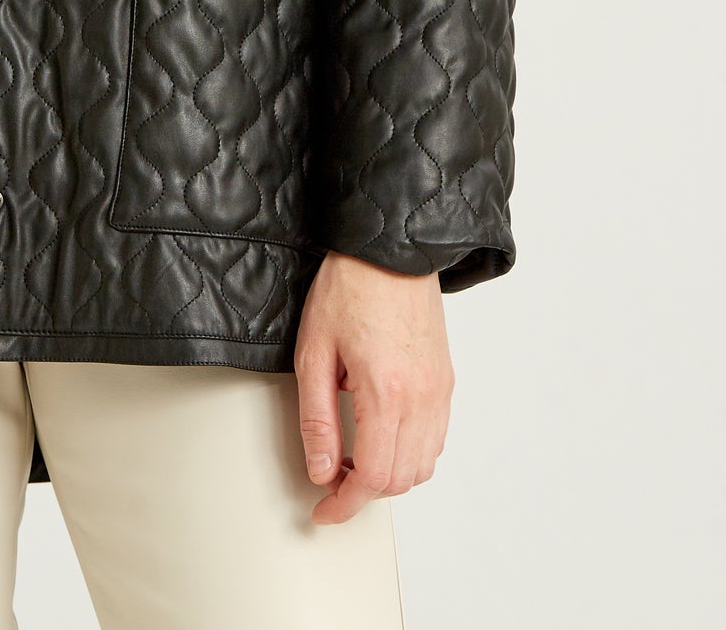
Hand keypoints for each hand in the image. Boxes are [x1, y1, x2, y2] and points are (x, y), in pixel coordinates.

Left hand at [293, 250, 453, 522]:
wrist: (390, 249)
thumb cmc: (350, 287)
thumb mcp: (314, 351)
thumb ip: (317, 418)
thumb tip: (320, 470)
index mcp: (386, 393)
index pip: (372, 476)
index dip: (345, 504)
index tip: (325, 510)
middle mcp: (422, 399)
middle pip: (400, 480)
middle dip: (364, 492)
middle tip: (331, 479)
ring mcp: (439, 391)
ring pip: (422, 466)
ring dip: (389, 475)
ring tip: (353, 458)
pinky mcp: (445, 382)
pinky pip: (435, 440)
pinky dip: (410, 454)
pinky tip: (381, 437)